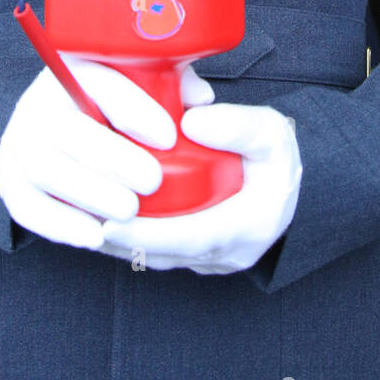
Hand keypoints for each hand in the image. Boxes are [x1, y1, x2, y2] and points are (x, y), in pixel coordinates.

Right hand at [0, 58, 214, 251]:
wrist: (58, 123)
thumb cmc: (115, 104)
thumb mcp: (145, 83)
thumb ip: (172, 85)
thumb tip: (199, 99)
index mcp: (75, 68)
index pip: (99, 80)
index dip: (133, 109)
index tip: (169, 137)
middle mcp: (42, 100)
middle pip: (67, 128)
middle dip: (111, 158)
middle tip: (153, 182)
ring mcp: (21, 140)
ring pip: (44, 167)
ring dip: (88, 192)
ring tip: (129, 211)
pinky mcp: (10, 179)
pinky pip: (25, 204)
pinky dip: (59, 223)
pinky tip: (94, 235)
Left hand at [97, 103, 301, 273]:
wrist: (297, 182)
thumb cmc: (281, 156)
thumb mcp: (271, 132)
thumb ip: (236, 125)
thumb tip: (191, 120)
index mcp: (248, 225)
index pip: (190, 237)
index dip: (147, 233)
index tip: (110, 222)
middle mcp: (229, 252)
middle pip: (165, 253)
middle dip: (122, 239)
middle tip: (82, 217)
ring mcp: (215, 259)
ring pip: (160, 257)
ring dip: (123, 242)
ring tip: (83, 217)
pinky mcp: (203, 255)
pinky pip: (163, 253)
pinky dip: (134, 240)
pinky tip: (104, 220)